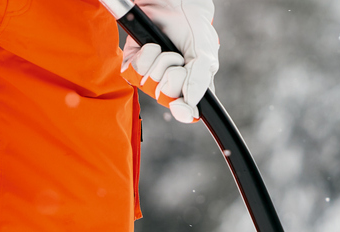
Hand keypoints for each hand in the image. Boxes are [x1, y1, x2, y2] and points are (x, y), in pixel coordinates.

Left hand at [121, 0, 218, 122]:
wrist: (173, 2)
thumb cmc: (192, 26)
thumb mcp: (205, 53)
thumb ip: (200, 79)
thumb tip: (192, 102)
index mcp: (192, 86)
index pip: (187, 111)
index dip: (183, 112)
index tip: (179, 106)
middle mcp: (170, 83)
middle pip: (166, 98)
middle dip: (173, 78)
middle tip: (179, 61)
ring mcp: (152, 74)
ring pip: (150, 84)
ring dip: (160, 64)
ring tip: (167, 50)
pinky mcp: (135, 62)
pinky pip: (134, 71)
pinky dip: (145, 57)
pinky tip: (152, 46)